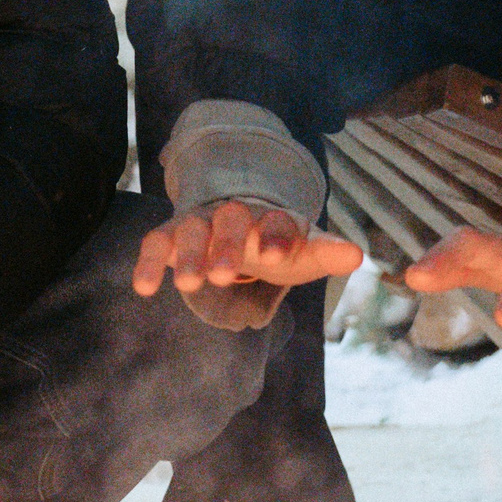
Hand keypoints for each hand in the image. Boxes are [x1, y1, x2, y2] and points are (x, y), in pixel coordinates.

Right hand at [133, 201, 362, 297]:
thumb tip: (358, 256)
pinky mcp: (170, 235)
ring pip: (191, 229)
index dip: (278, 236)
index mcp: (271, 216)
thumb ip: (325, 253)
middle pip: (230, 219)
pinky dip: (148, 262)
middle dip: (227, 244)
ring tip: (188, 284)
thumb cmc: (274, 244)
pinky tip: (144, 288)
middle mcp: (233, 213)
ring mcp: (200, 222)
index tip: (278, 258)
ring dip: (189, 254)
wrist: (240, 228)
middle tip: (225, 275)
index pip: (278, 220)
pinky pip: (156, 242)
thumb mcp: (302, 252)